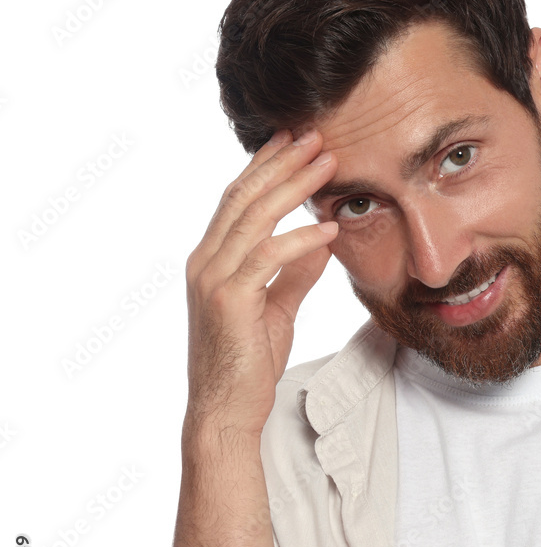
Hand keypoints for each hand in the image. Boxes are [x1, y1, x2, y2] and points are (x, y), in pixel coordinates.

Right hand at [184, 129, 338, 436]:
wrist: (226, 409)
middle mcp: (205, 261)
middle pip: (244, 196)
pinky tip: (329, 229)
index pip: (237, 199)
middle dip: (281, 163)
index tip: (293, 141)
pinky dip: (301, 239)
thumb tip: (320, 242)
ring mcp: (213, 279)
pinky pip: (268, 258)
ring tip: (327, 164)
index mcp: (211, 259)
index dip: (265, 166)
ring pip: (254, 218)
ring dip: (294, 187)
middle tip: (315, 137)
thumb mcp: (277, 308)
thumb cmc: (248, 362)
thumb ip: (294, 273)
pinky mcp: (230, 300)